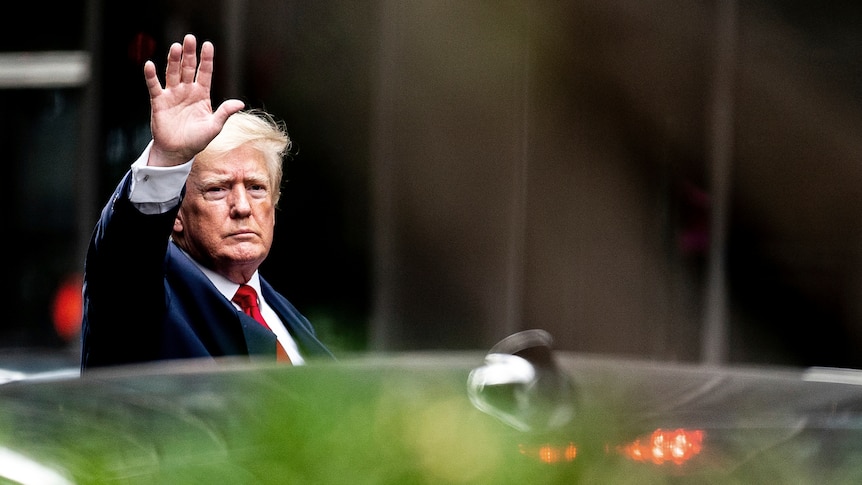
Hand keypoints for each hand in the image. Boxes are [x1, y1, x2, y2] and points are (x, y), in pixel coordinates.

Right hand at [144, 34, 244, 166]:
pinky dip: (151, 76)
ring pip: (173, 73)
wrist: (178, 151)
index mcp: (202, 95)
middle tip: (189, 38)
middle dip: (189, 53)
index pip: (205, 72)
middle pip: (188, 68)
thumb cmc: (197, 140)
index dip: (206, 59)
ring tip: (176, 47)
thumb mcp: (214, 127)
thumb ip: (225, 113)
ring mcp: (173, 94)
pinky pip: (155, 86)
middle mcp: (187, 91)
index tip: (208, 45)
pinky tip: (150, 65)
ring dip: (173, 60)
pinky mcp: (159, 101)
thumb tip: (240, 103)